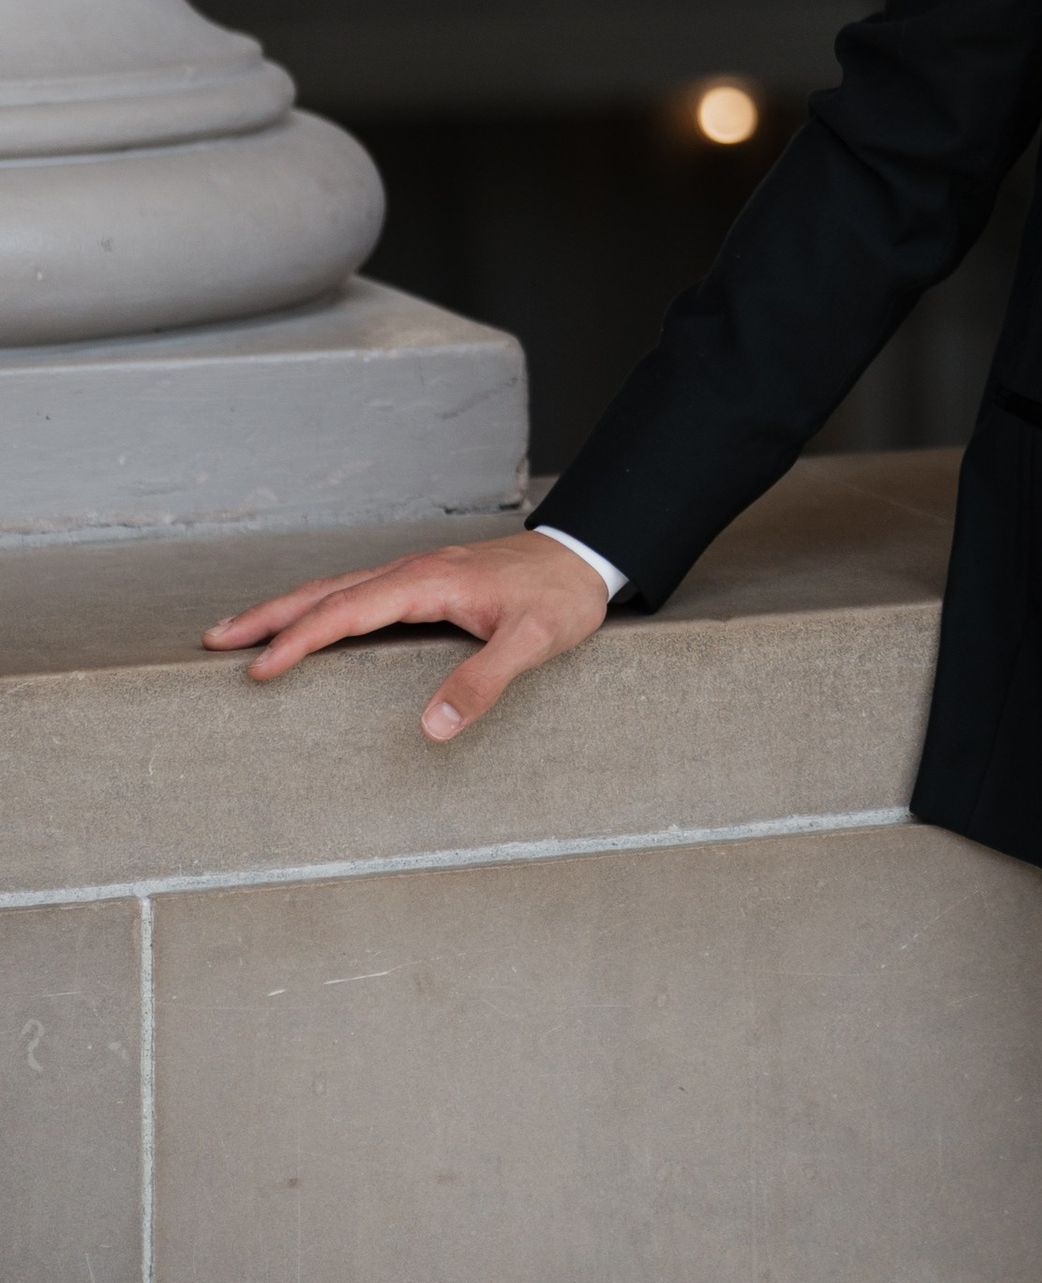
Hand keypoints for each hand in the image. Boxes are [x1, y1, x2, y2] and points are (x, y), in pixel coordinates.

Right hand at [204, 530, 611, 741]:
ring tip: (240, 630)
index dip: (301, 639)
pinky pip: (358, 592)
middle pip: (326, 591)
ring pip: (337, 588)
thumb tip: (432, 727)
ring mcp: (417, 572)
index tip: (260, 668)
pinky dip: (320, 606)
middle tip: (214, 639)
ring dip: (287, 609)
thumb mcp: (533, 643)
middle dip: (269, 615)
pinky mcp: (425, 581)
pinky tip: (309, 623)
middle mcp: (413, 570)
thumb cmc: (561, 597)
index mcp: (429, 581)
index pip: (349, 611)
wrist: (586, 555)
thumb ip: (484, 681)